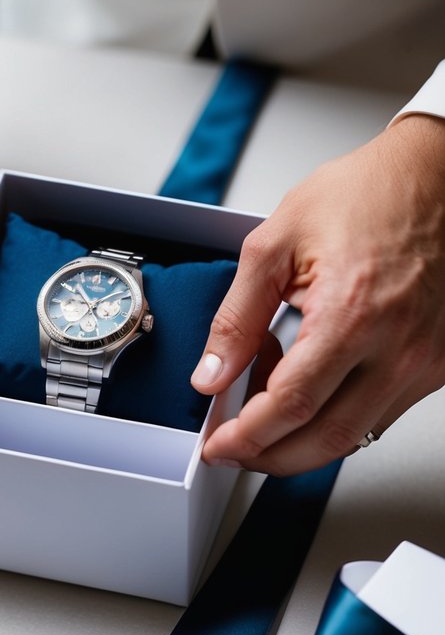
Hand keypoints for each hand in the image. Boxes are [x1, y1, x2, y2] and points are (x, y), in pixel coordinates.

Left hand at [191, 114, 444, 474]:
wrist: (433, 177)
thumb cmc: (365, 196)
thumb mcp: (274, 244)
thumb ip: (236, 317)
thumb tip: (211, 374)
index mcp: (352, 314)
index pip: (291, 405)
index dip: (247, 435)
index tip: (219, 443)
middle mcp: (398, 348)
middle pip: (326, 439)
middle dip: (270, 456)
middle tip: (235, 450)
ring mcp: (424, 362)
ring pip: (355, 436)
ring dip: (302, 441)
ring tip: (264, 414)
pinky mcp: (435, 365)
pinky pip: (380, 413)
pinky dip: (337, 415)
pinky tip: (309, 390)